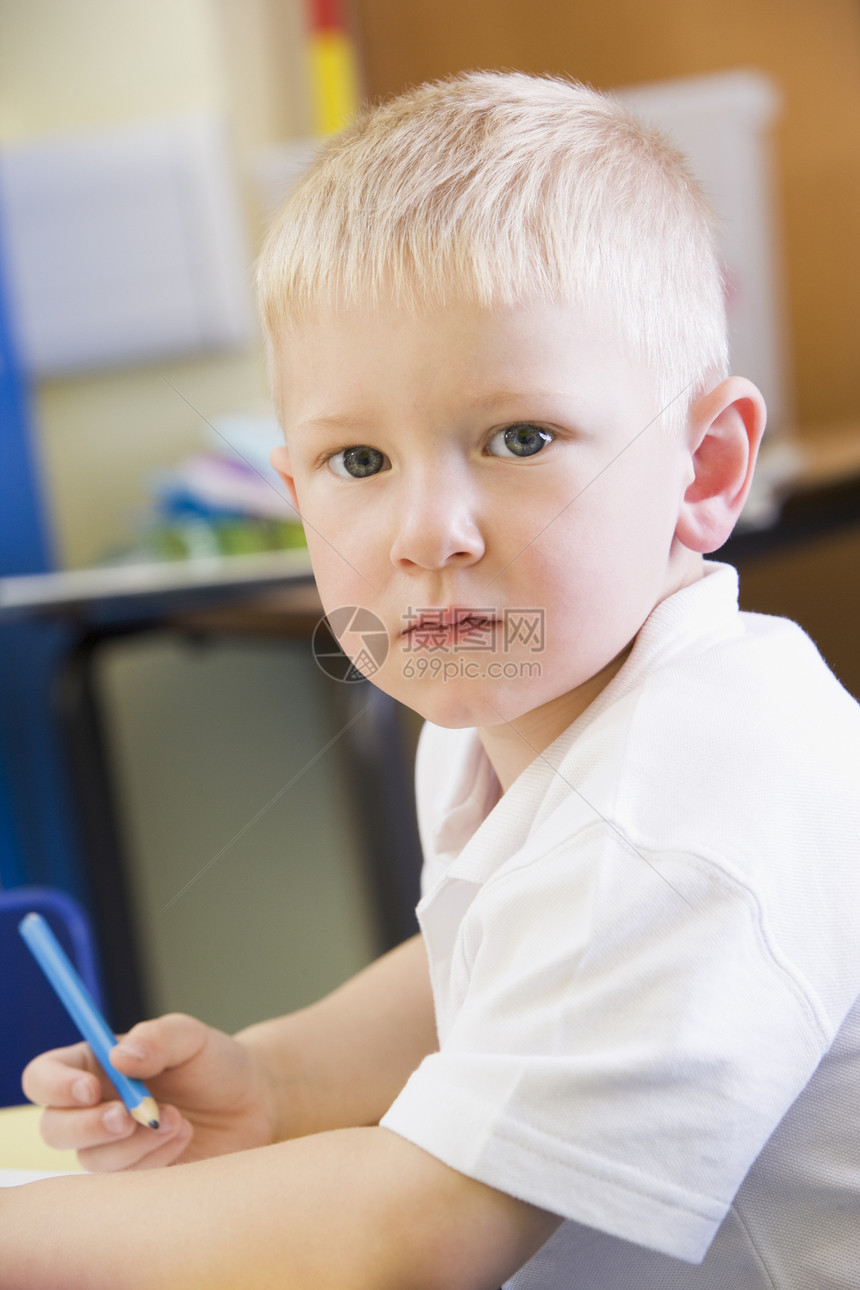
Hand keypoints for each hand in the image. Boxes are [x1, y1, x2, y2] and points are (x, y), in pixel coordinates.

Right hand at [21, 1013, 275, 1171]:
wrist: (253, 1104)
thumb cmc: (215, 1063)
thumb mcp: (192, 1037)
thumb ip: (157, 1038)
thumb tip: (119, 1056)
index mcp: (92, 1066)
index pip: (43, 1078)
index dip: (55, 1086)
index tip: (89, 1088)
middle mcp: (93, 1109)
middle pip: (53, 1128)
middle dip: (87, 1126)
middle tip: (129, 1116)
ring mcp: (111, 1148)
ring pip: (92, 1159)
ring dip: (135, 1142)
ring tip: (178, 1119)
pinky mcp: (134, 1179)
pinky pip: (125, 1183)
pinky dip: (154, 1160)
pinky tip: (183, 1136)